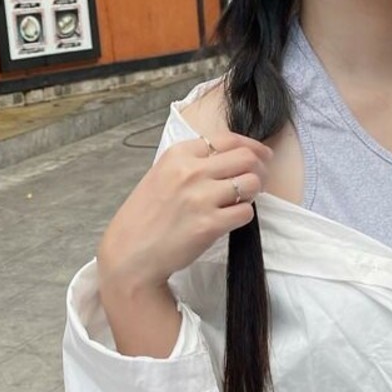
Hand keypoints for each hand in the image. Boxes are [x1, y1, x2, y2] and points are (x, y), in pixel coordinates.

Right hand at [97, 130, 271, 291]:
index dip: (252, 147)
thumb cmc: (146, 216)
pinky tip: (230, 219)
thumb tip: (233, 157)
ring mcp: (201, 197)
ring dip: (253, 193)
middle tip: (257, 181)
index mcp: (178, 154)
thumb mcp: (162, 174)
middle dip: (259, 168)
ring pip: (252, 183)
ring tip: (241, 201)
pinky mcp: (210, 224)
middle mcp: (191, 171)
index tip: (261, 155)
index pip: (228, 139)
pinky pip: (246, 212)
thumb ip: (193, 163)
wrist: (130, 252)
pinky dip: (243, 216)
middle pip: (247, 158)